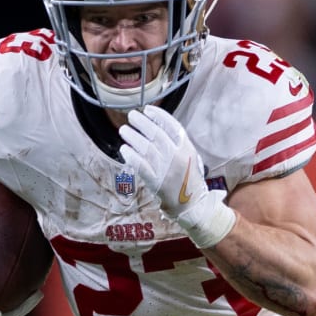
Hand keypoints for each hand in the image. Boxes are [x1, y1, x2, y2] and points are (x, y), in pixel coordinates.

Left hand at [118, 105, 236, 247]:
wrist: (192, 206)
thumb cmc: (189, 179)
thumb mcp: (190, 157)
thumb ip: (177, 143)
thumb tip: (158, 125)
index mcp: (187, 149)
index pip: (172, 126)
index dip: (159, 116)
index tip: (147, 109)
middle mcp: (177, 157)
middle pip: (156, 134)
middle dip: (142, 123)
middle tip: (131, 116)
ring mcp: (166, 170)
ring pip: (146, 148)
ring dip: (133, 137)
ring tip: (124, 130)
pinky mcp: (156, 182)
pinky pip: (141, 166)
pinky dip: (131, 156)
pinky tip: (124, 149)